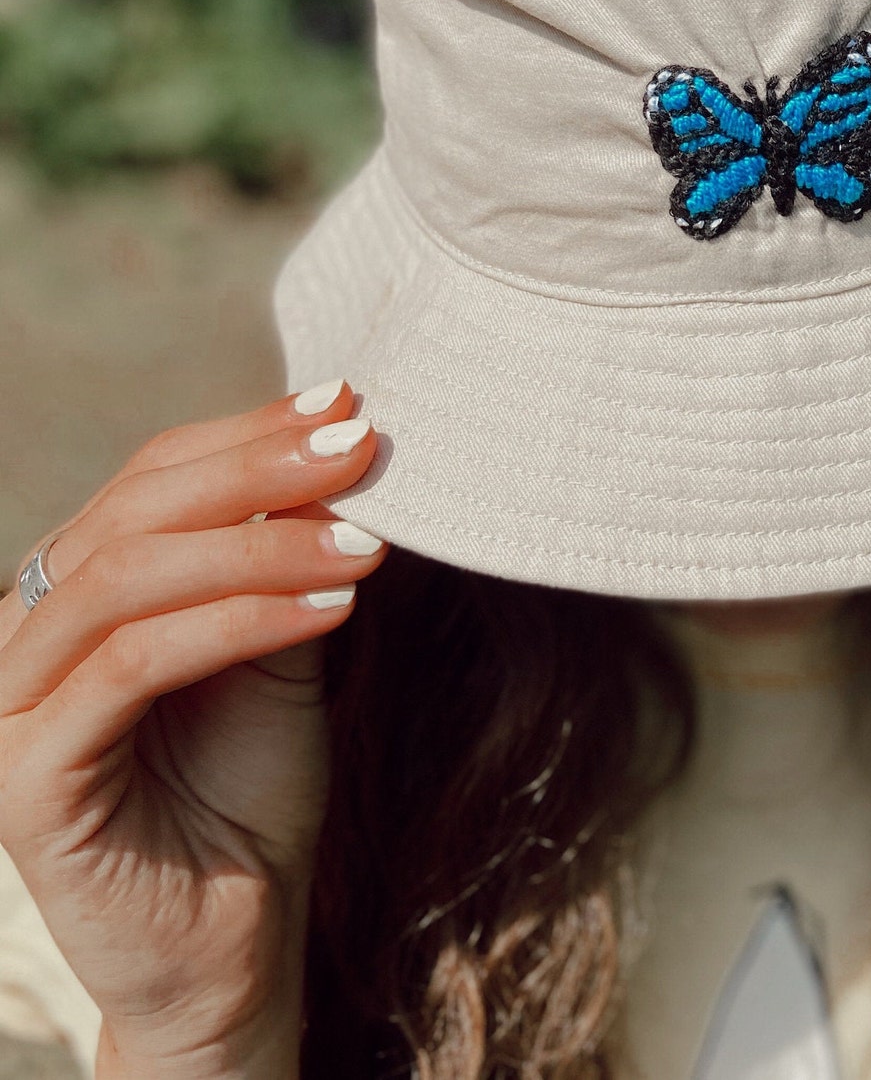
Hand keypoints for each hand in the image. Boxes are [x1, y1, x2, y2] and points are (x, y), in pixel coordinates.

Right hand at [0, 383, 385, 1079]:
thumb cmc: (255, 783)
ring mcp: (11, 706)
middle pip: (132, 511)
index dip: (249, 431)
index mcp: (81, 589)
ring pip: (126, 580)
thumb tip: (341, 441)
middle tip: (359, 445)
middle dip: (257, 468)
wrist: (238, 935)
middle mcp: (28, 633)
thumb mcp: (279, 642)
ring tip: (367, 541)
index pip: (152, 477)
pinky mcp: (23, 780)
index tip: (348, 403)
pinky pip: (132, 670)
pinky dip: (237, 624)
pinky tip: (331, 608)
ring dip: (260, 547)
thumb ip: (285, 553)